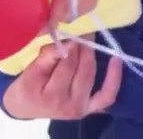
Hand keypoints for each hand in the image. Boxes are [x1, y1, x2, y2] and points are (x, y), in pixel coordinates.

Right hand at [1, 38, 120, 119]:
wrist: (27, 106)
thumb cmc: (28, 85)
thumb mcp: (32, 69)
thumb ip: (49, 55)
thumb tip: (71, 42)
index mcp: (50, 97)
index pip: (66, 66)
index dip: (70, 47)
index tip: (72, 33)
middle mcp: (68, 106)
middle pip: (81, 70)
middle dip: (82, 49)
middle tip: (82, 34)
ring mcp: (82, 108)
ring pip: (91, 76)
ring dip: (90, 56)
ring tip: (87, 42)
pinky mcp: (91, 108)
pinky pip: (108, 95)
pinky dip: (114, 78)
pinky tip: (116, 59)